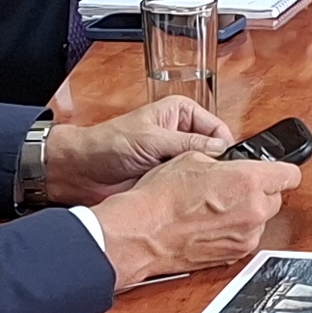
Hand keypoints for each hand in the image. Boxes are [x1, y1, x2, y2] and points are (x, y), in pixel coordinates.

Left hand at [42, 95, 230, 200]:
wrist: (82, 171)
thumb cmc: (107, 144)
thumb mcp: (151, 139)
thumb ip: (187, 144)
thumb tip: (219, 148)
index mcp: (181, 113)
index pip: (217, 128)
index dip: (224, 147)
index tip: (229, 166)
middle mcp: (182, 134)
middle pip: (213, 151)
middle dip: (215, 166)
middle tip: (217, 183)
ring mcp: (175, 157)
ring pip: (202, 170)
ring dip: (201, 181)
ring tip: (202, 192)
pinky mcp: (168, 178)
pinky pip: (188, 186)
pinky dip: (190, 193)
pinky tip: (190, 199)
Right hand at [95, 149, 299, 287]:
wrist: (142, 233)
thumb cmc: (161, 198)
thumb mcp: (193, 157)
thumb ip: (223, 160)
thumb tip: (230, 162)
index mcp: (249, 181)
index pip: (290, 174)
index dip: (282, 169)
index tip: (278, 169)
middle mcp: (254, 211)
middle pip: (275, 198)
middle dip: (258, 190)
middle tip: (233, 186)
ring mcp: (245, 237)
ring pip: (260, 219)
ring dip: (246, 212)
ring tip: (215, 205)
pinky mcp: (234, 256)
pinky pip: (244, 237)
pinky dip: (234, 230)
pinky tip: (210, 222)